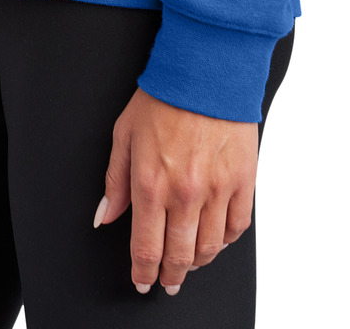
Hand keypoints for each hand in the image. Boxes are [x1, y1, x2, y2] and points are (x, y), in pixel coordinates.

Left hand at [94, 87, 258, 294]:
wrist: (206, 68)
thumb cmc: (163, 96)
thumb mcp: (124, 133)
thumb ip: (115, 181)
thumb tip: (106, 216)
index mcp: (151, 183)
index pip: (146, 248)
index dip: (143, 273)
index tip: (143, 281)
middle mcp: (185, 193)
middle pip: (179, 256)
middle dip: (170, 276)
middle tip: (167, 281)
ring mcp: (218, 188)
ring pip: (209, 248)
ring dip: (197, 262)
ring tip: (189, 263)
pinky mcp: (243, 179)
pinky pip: (237, 227)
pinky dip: (225, 241)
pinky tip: (215, 239)